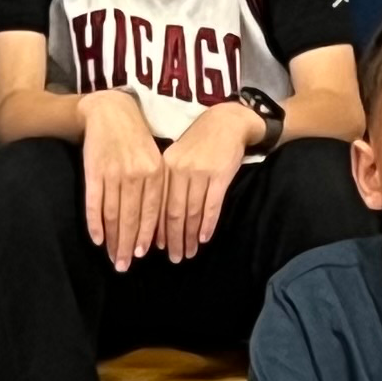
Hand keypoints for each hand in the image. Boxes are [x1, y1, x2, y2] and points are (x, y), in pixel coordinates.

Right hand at [77, 94, 165, 268]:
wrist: (111, 111)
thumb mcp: (154, 158)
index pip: (151, 212)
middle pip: (132, 217)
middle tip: (124, 266)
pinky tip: (97, 239)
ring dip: (112, 239)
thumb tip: (156, 224)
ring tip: (112, 258)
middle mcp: (136, 174)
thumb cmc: (136, 138)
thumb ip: (156, 186)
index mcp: (155, 172)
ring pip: (113, 214)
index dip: (145, 236)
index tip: (141, 255)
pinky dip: (95, 222)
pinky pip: (94, 202)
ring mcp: (113, 173)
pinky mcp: (94, 171)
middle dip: (128, 245)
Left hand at [149, 107, 254, 263]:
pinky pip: (212, 205)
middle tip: (173, 258)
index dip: (156, 229)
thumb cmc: (199, 142)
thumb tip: (157, 218)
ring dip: (190, 236)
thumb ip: (167, 183)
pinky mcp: (220, 175)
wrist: (227, 122)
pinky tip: (204, 238)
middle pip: (173, 212)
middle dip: (172, 239)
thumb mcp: (176, 156)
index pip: (157, 204)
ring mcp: (201, 172)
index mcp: (164, 166)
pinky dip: (207, 224)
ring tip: (189, 253)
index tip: (154, 248)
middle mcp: (180, 170)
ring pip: (192, 212)